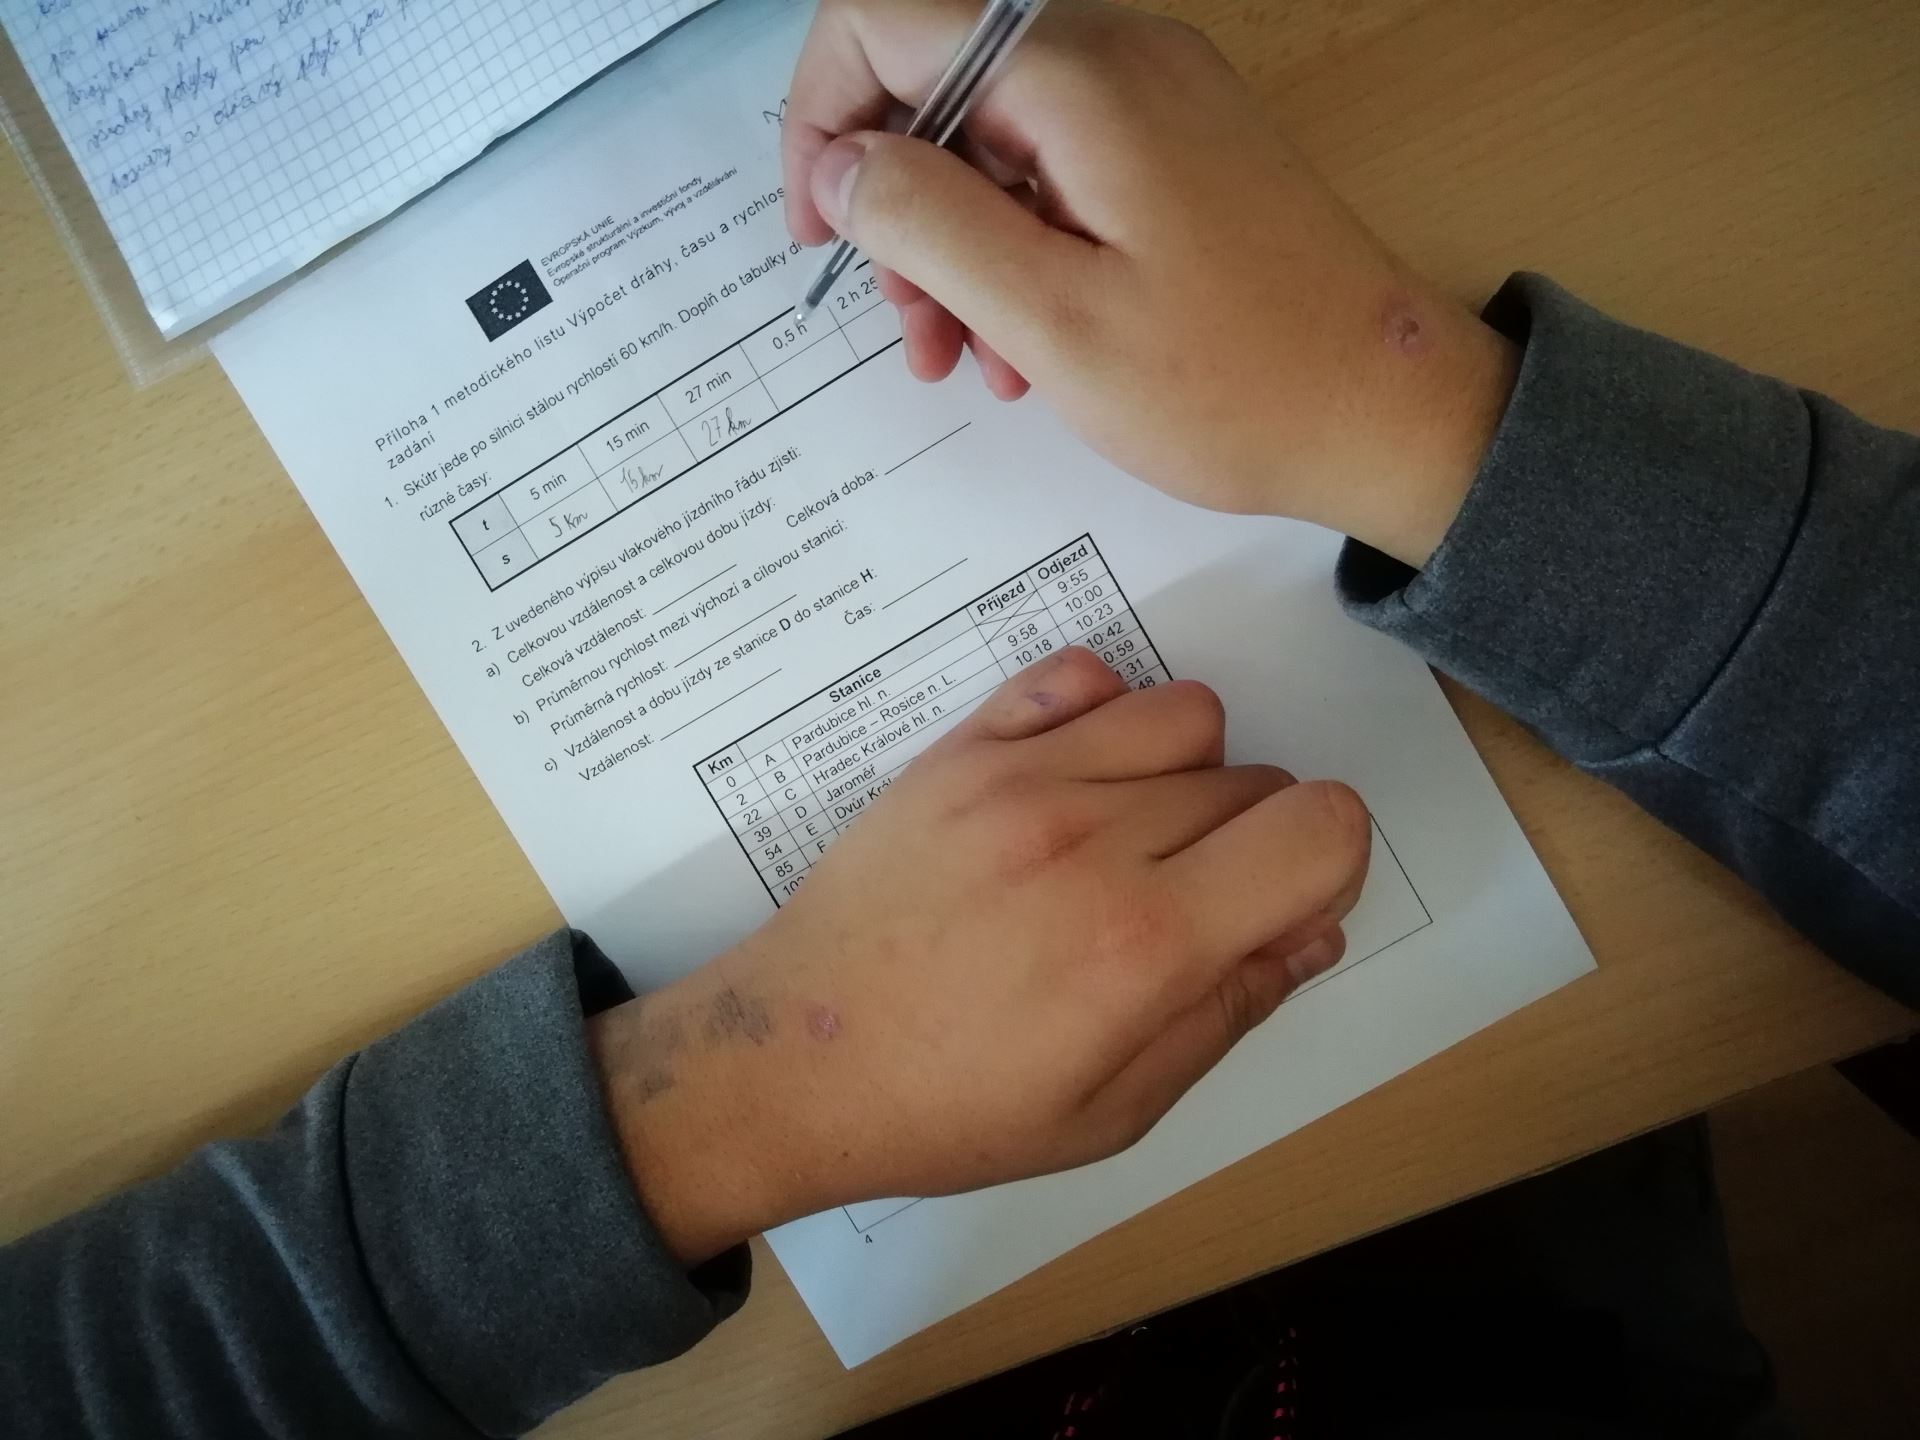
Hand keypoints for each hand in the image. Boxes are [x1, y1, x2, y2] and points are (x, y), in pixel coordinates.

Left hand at [591, 649, 1368, 1263]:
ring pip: (1187, 714)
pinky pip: (1079, 673)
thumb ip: (1228, 1012)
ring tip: (1130, 840)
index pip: (1321, 826)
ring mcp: (1019, 778)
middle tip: (1181, 910)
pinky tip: (1073, 782)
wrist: (794, 1058)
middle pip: (1258, 780)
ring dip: (1189, 773)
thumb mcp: (1113, 1112)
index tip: (1279, 908)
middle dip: (1254, 843)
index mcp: (1144, 943)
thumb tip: (1314, 929)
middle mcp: (1093, 838)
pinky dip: (1102, 711)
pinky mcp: (961, 748)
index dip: (1329, 866)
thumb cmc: (954, 1108)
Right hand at [781, 0, 1517, 567]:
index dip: (823, 118)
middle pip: (938, 84)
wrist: (1386, 414)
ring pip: (994, 138)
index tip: (822, 233)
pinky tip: (1027, 345)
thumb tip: (842, 163)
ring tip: (971, 362)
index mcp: (1078, 76)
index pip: (885, 20)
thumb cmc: (1233, 384)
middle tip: (914, 335)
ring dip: (956, 248)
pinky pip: (1058, 171)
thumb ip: (927, 224)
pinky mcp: (1179, 148)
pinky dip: (1019, 248)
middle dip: (898, 209)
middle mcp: (1118, 57)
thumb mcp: (1051, 320)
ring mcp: (1156, 99)